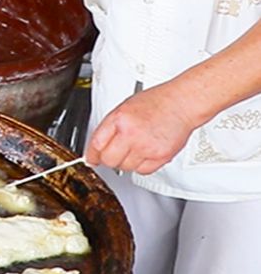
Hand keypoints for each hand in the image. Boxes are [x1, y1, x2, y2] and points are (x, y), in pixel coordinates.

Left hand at [85, 82, 199, 173]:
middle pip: (109, 160)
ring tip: (133, 150)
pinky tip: (144, 154)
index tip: (91, 159)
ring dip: (126, 162)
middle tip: (112, 155)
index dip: (92, 154)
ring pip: (125, 167)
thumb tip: (98, 145)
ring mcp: (147, 147)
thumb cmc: (155, 102)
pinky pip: (143, 170)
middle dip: (108, 159)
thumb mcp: (124, 108)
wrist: (181, 103)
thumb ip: (110, 127)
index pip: (97, 144)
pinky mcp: (161, 156)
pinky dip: (141, 166)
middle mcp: (132, 134)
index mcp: (119, 119)